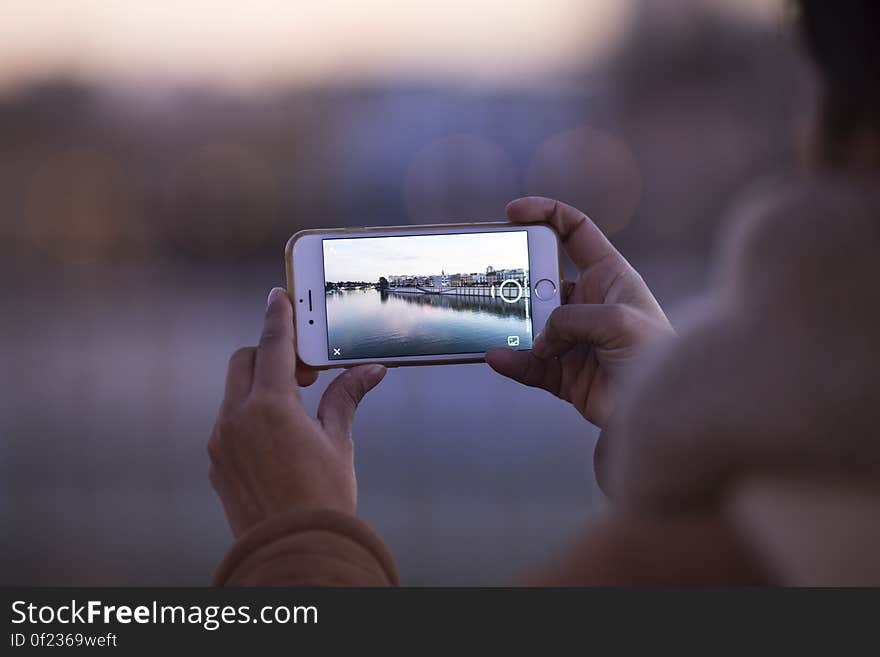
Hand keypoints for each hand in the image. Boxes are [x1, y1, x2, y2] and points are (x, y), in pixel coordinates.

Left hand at [208, 287, 386, 536]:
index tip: (280, 296)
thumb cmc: (322, 499)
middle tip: (305, 370)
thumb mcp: (338, 443)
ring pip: (234, 392)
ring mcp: (221, 441)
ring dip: (259, 385)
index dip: (279, 317)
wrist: (294, 552)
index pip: (273, 346)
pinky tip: (277, 437)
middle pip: (245, 361)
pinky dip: (249, 414)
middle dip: (270, 354)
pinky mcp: (216, 462)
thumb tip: (371, 370)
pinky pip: (229, 421)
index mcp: (270, 407)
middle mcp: (236, 418)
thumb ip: (346, 398)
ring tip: (295, 407)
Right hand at [486, 197, 672, 427]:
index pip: (574, 231)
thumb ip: (571, 319)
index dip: (545, 214)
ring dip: (511, 325)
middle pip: (542, 279)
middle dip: (518, 279)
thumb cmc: (656, 357)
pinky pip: (529, 364)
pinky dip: (512, 361)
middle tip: (496, 282)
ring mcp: (574, 339)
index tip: (513, 213)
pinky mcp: (564, 373)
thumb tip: (539, 339)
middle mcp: (589, 304)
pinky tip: (497, 357)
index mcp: (610, 277)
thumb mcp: (618, 321)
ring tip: (494, 326)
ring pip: (530, 324)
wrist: (665, 413)